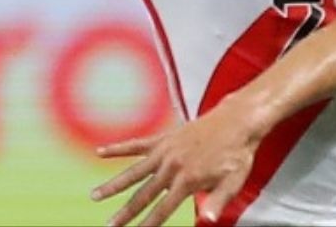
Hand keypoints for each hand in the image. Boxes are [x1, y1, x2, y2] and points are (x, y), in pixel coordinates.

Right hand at [91, 97, 260, 225]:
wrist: (240, 119)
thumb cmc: (238, 152)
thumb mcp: (234, 180)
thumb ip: (217, 200)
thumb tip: (207, 220)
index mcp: (188, 179)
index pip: (163, 209)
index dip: (148, 224)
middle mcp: (172, 165)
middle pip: (144, 193)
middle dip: (125, 212)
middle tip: (109, 225)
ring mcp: (166, 150)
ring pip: (134, 170)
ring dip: (114, 184)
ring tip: (95, 195)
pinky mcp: (165, 137)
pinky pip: (138, 144)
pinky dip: (119, 148)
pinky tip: (100, 152)